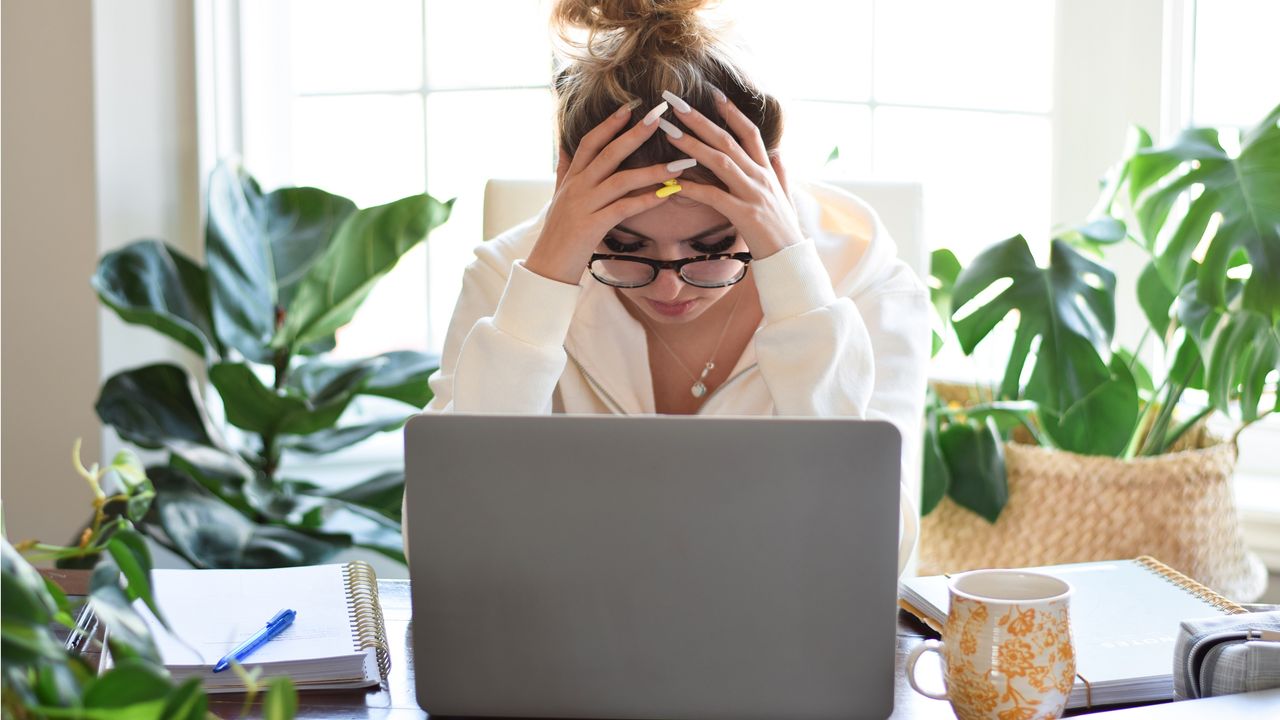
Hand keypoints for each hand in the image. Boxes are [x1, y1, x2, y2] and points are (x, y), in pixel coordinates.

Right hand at [525, 101, 690, 284]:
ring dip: (653, 170)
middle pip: (608, 153)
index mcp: (571, 179)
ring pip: (621, 180)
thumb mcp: (558, 197)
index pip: (590, 142)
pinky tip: (667, 194)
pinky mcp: (591, 227)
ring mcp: (583, 206)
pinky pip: (623, 209)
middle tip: (658, 116)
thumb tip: (564, 147)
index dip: (609, 123)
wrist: (546, 268)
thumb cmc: (558, 235)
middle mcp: (576, 187)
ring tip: (680, 163)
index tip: (630, 106)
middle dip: (635, 133)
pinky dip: (646, 200)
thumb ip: (564, 171)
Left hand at [657, 93, 804, 259]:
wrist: (791, 259)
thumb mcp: (786, 196)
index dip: (732, 112)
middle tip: (675, 103)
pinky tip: (674, 182)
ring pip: (720, 162)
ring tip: (669, 131)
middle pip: (728, 140)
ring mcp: (753, 194)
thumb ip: (781, 172)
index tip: (714, 94)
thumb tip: (778, 152)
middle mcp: (761, 177)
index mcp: (768, 170)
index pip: (750, 133)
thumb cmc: (784, 229)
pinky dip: (693, 187)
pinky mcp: (744, 214)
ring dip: (693, 145)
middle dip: (700, 120)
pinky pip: (714, 196)